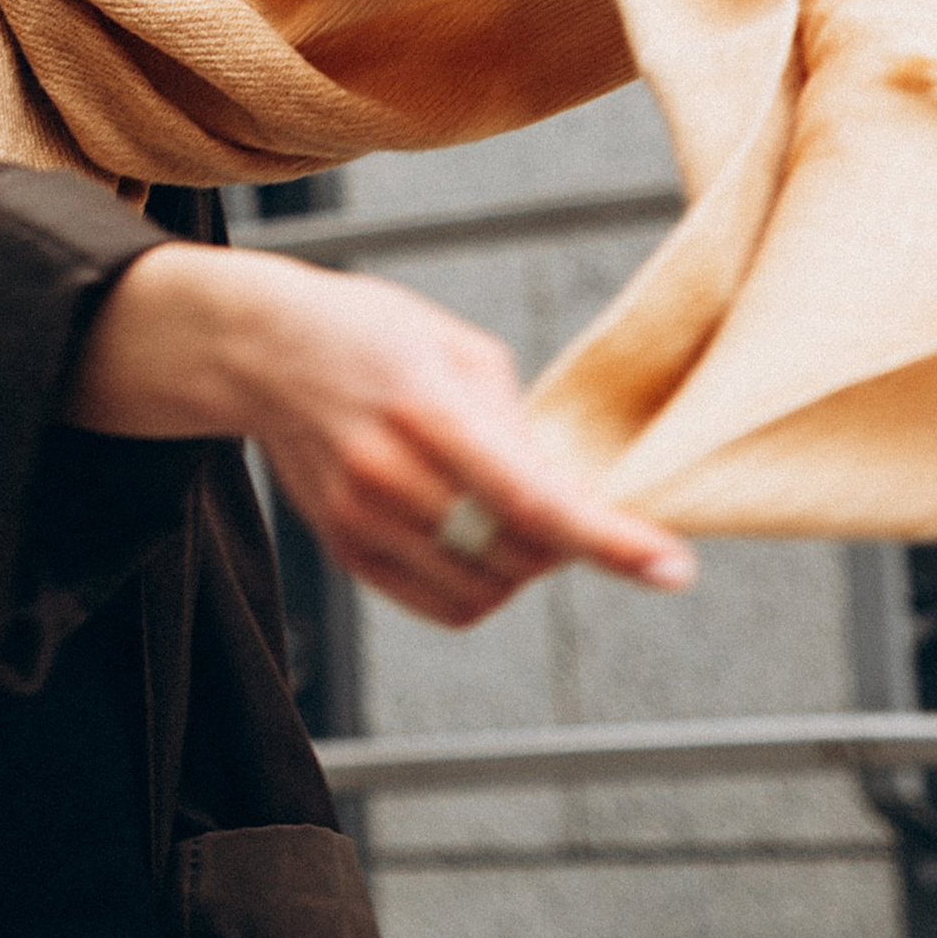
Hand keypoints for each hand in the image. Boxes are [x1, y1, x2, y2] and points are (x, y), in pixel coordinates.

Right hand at [66, 245, 695, 631]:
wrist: (263, 349)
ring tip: (506, 507)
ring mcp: (360, 519)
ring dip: (523, 564)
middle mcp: (388, 473)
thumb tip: (568, 504)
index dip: (609, 539)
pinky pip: (444, 604)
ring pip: (486, 590)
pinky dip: (483, 585)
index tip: (673, 567)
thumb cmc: (372, 333)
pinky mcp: (345, 550)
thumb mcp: (458, 348)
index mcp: (427, 408)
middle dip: (565, 541)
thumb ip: (516, 429)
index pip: (533, 498)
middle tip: (563, 500)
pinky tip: (475, 535)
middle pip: (517, 554)